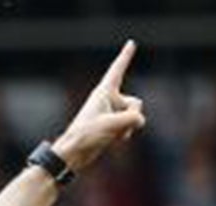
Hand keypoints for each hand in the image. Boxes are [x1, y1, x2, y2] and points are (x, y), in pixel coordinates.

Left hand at [52, 41, 146, 173]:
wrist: (74, 153)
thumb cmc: (86, 135)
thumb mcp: (110, 125)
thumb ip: (130, 119)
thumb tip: (140, 120)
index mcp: (104, 92)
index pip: (117, 69)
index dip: (125, 56)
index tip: (131, 43)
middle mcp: (109, 99)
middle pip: (136, 103)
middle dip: (132, 116)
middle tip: (114, 126)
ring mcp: (112, 113)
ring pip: (134, 116)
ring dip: (128, 128)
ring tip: (111, 135)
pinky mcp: (113, 125)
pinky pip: (130, 126)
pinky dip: (125, 134)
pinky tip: (113, 140)